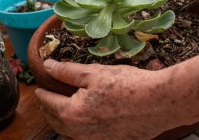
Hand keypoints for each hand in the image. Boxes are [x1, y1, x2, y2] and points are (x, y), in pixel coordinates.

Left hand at [34, 59, 174, 139]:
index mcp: (72, 113)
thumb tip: (48, 66)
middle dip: (49, 109)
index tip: (39, 88)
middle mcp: (80, 133)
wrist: (159, 103)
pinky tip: (88, 118)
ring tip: (64, 109)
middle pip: (56, 120)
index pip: (49, 102)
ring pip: (71, 131)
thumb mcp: (94, 73)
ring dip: (64, 120)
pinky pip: (87, 136)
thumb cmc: (128, 85)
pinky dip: (81, 127)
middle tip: (47, 99)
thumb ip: (67, 71)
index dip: (42, 93)